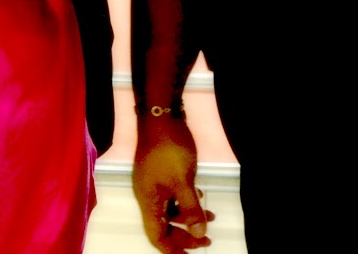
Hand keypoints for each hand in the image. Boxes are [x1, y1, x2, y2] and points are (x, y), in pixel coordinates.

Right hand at [133, 117, 212, 250]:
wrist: (160, 116)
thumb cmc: (168, 149)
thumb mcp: (183, 181)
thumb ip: (191, 209)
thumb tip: (200, 233)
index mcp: (148, 201)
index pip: (157, 236)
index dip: (172, 249)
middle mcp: (148, 196)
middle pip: (163, 226)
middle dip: (185, 236)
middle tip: (206, 241)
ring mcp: (153, 183)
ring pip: (169, 211)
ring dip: (188, 218)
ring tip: (210, 219)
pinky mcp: (160, 173)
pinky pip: (172, 196)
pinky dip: (186, 202)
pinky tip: (201, 198)